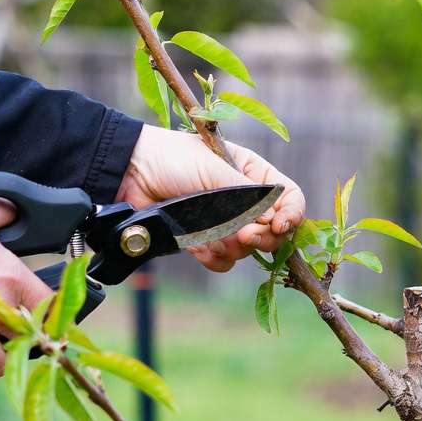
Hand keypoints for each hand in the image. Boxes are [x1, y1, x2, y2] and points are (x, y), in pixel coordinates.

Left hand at [117, 125, 305, 271]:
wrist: (130, 173)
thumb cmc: (174, 159)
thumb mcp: (216, 170)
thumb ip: (247, 196)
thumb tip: (273, 221)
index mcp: (254, 174)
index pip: (290, 198)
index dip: (291, 214)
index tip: (278, 226)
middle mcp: (245, 200)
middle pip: (273, 230)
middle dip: (261, 237)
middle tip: (245, 236)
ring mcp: (225, 222)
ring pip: (247, 250)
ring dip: (232, 246)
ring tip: (210, 235)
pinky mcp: (204, 241)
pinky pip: (223, 260)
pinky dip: (213, 257)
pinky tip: (197, 246)